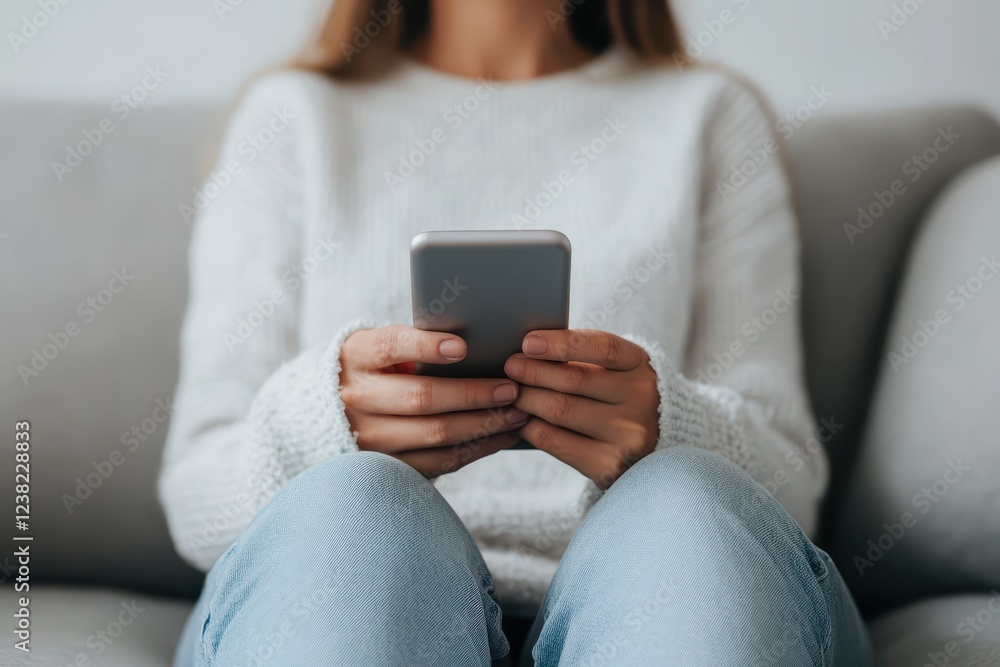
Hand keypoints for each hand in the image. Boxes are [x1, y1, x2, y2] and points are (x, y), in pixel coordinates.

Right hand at [340, 324, 526, 476]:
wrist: (330, 411)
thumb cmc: (377, 368)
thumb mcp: (381, 347)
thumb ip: (416, 343)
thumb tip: (477, 346)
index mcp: (357, 356)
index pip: (391, 346)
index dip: (426, 346)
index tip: (463, 347)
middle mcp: (357, 398)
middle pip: (422, 398)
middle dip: (474, 394)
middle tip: (512, 388)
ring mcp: (369, 437)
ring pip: (436, 434)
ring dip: (484, 425)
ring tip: (517, 413)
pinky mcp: (387, 466)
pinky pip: (439, 461)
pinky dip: (476, 449)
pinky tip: (500, 436)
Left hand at [504, 329, 659, 488]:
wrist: (653, 443)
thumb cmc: (618, 393)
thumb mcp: (615, 368)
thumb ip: (583, 356)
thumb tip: (527, 349)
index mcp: (640, 365)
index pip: (602, 347)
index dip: (562, 343)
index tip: (528, 342)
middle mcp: (641, 399)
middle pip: (573, 381)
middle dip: (532, 372)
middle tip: (510, 367)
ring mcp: (627, 436)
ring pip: (559, 411)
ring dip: (526, 399)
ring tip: (511, 393)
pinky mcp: (609, 465)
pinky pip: (554, 441)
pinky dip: (529, 427)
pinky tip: (522, 419)